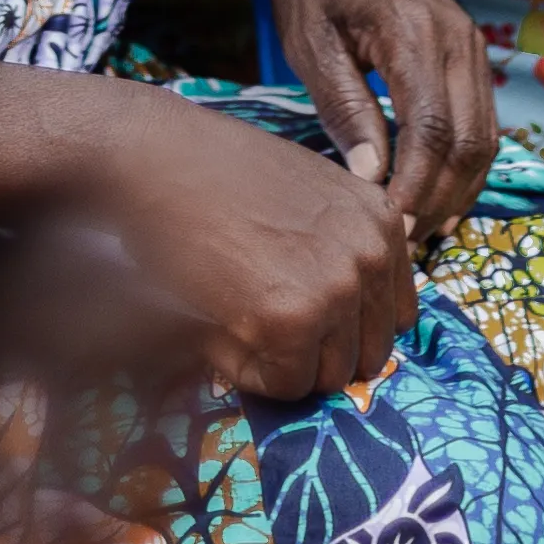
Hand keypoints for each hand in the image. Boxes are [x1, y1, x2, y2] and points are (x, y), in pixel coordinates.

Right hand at [74, 83, 423, 402]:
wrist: (153, 158)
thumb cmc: (214, 173)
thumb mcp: (305, 198)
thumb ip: (340, 252)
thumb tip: (346, 333)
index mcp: (382, 225)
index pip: (390, 319)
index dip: (338, 327)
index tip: (293, 309)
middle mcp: (371, 257)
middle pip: (363, 355)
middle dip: (313, 351)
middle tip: (257, 318)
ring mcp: (335, 290)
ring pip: (325, 377)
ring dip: (282, 363)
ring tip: (236, 316)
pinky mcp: (291, 321)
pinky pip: (282, 385)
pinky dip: (249, 373)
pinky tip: (219, 324)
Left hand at [259, 0, 500, 238]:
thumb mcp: (310, 44)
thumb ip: (343, 108)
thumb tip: (369, 177)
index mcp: (413, 32)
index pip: (432, 130)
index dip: (416, 188)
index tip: (389, 228)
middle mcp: (456, 38)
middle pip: (469, 141)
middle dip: (439, 200)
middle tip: (400, 243)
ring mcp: (471, 44)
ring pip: (485, 137)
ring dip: (457, 190)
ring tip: (417, 230)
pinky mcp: (470, 53)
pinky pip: (483, 122)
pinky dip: (465, 166)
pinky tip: (435, 195)